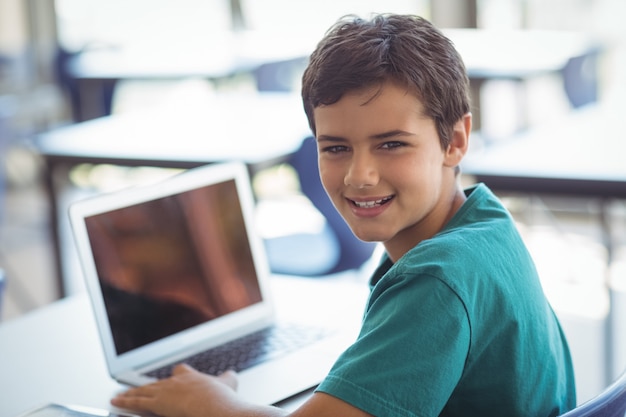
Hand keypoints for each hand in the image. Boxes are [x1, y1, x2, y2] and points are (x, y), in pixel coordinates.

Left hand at [111, 363, 238, 416]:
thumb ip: (228, 378)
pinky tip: (116, 401)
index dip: (177, 376)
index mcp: (193, 377)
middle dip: (148, 386)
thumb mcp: (229, 383)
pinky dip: (125, 401)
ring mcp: (166, 391)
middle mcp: (177, 382)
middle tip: (139, 388)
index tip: (174, 378)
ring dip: (131, 393)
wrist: (213, 405)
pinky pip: (136, 401)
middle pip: (158, 382)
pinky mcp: (157, 403)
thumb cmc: (221, 398)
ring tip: (120, 395)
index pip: (181, 371)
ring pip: (144, 390)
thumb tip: (231, 375)